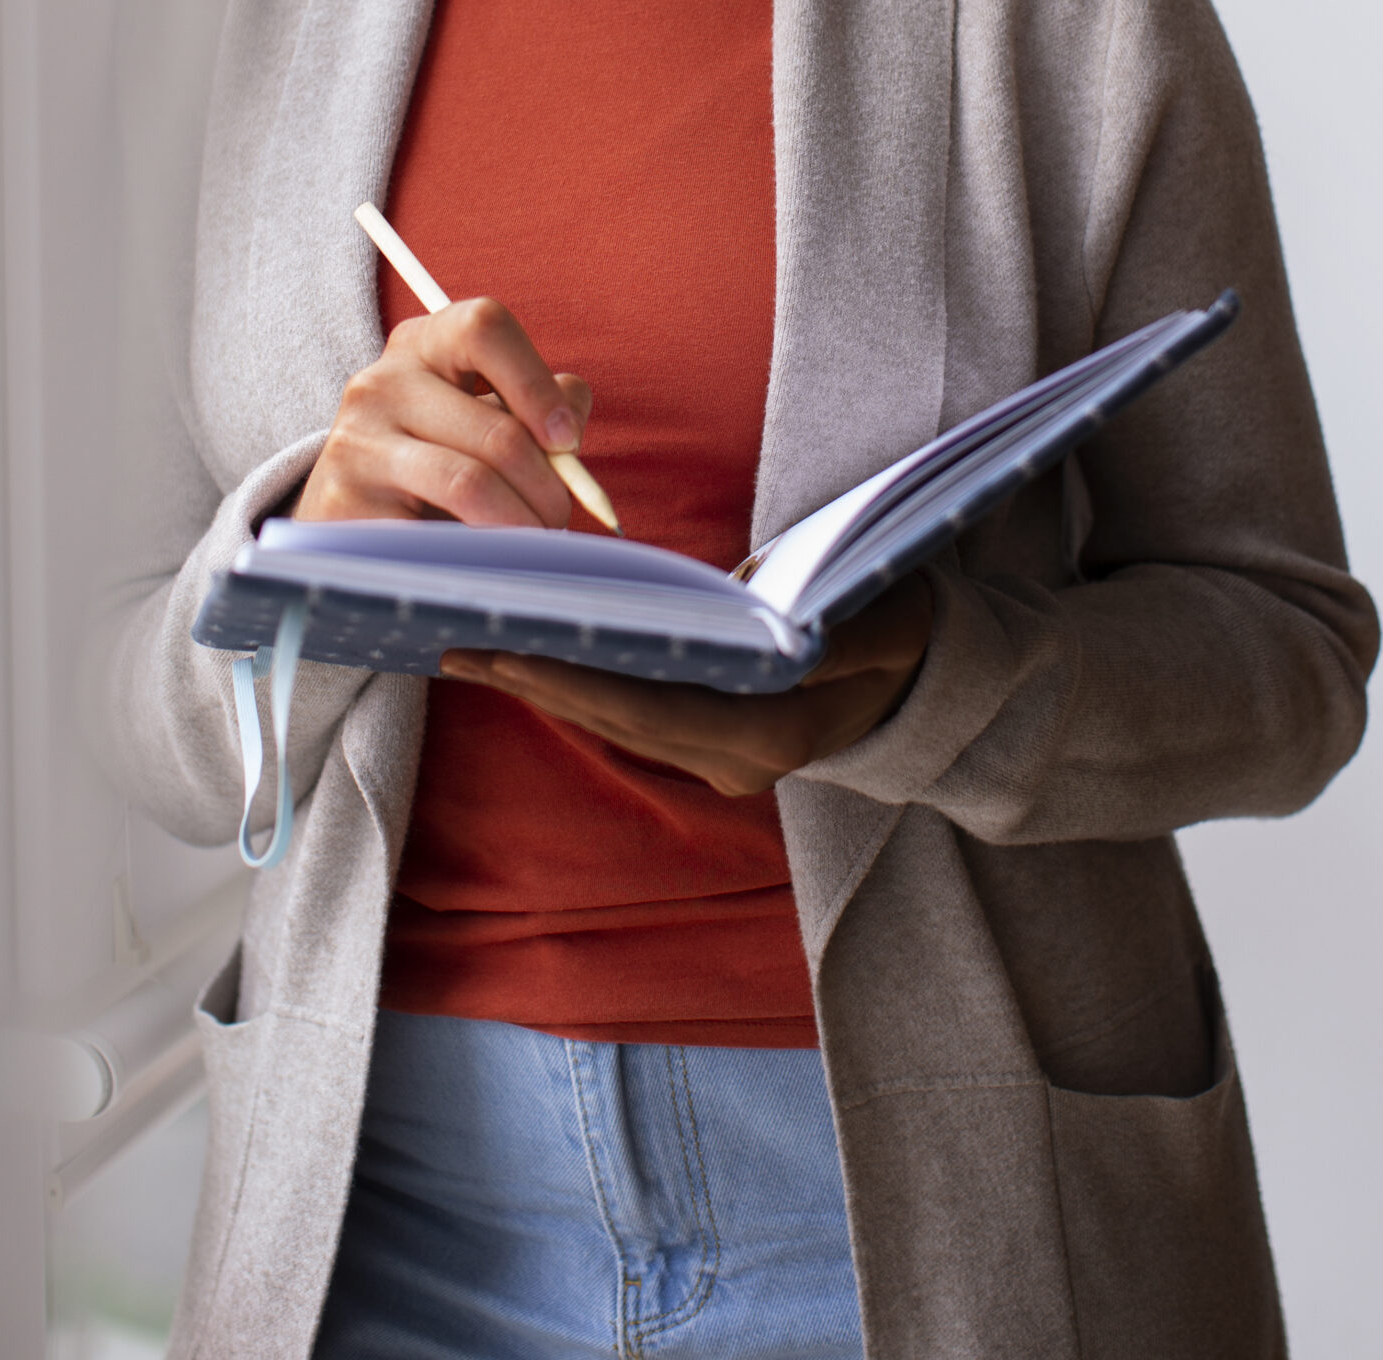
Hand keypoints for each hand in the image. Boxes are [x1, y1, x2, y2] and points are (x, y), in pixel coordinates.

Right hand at [294, 298, 591, 528]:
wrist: (352, 507)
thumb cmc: (441, 455)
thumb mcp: (488, 415)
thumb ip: (543, 406)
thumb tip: (570, 426)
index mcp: (424, 344)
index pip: (485, 328)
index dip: (536, 384)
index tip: (566, 440)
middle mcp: (382, 382)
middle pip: (496, 429)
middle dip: (548, 486)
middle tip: (559, 518)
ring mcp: (356, 442)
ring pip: (469, 482)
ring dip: (520, 522)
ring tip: (532, 541)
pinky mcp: (342, 502)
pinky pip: (432, 533)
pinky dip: (474, 551)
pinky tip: (483, 557)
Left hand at [440, 570, 934, 794]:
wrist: (925, 682)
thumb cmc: (900, 629)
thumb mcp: (886, 620)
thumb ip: (835, 634)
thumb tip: (779, 629)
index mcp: (771, 731)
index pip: (652, 708)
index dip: (577, 681)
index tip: (509, 651)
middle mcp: (736, 761)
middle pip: (617, 719)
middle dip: (536, 682)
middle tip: (456, 644)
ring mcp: (721, 761)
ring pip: (615, 723)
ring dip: (544, 688)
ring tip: (471, 649)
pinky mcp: (709, 747)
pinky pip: (630, 716)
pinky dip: (577, 688)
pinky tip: (529, 659)